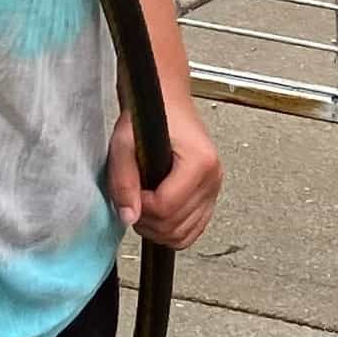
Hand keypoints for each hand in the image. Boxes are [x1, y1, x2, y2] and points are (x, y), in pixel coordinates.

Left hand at [107, 92, 223, 248]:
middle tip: (133, 200)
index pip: (165, 208)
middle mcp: (213, 177)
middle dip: (146, 220)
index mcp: (199, 162)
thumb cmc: (150, 115)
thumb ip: (123, 181)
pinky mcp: (210, 195)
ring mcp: (214, 188)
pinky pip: (194, 230)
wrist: (166, 103)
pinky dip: (173, 230)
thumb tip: (128, 216)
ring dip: (158, 228)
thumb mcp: (124, 143)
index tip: (130, 191)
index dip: (140, 206)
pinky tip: (158, 213)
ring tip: (144, 206)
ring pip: (184, 234)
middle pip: (175, 225)